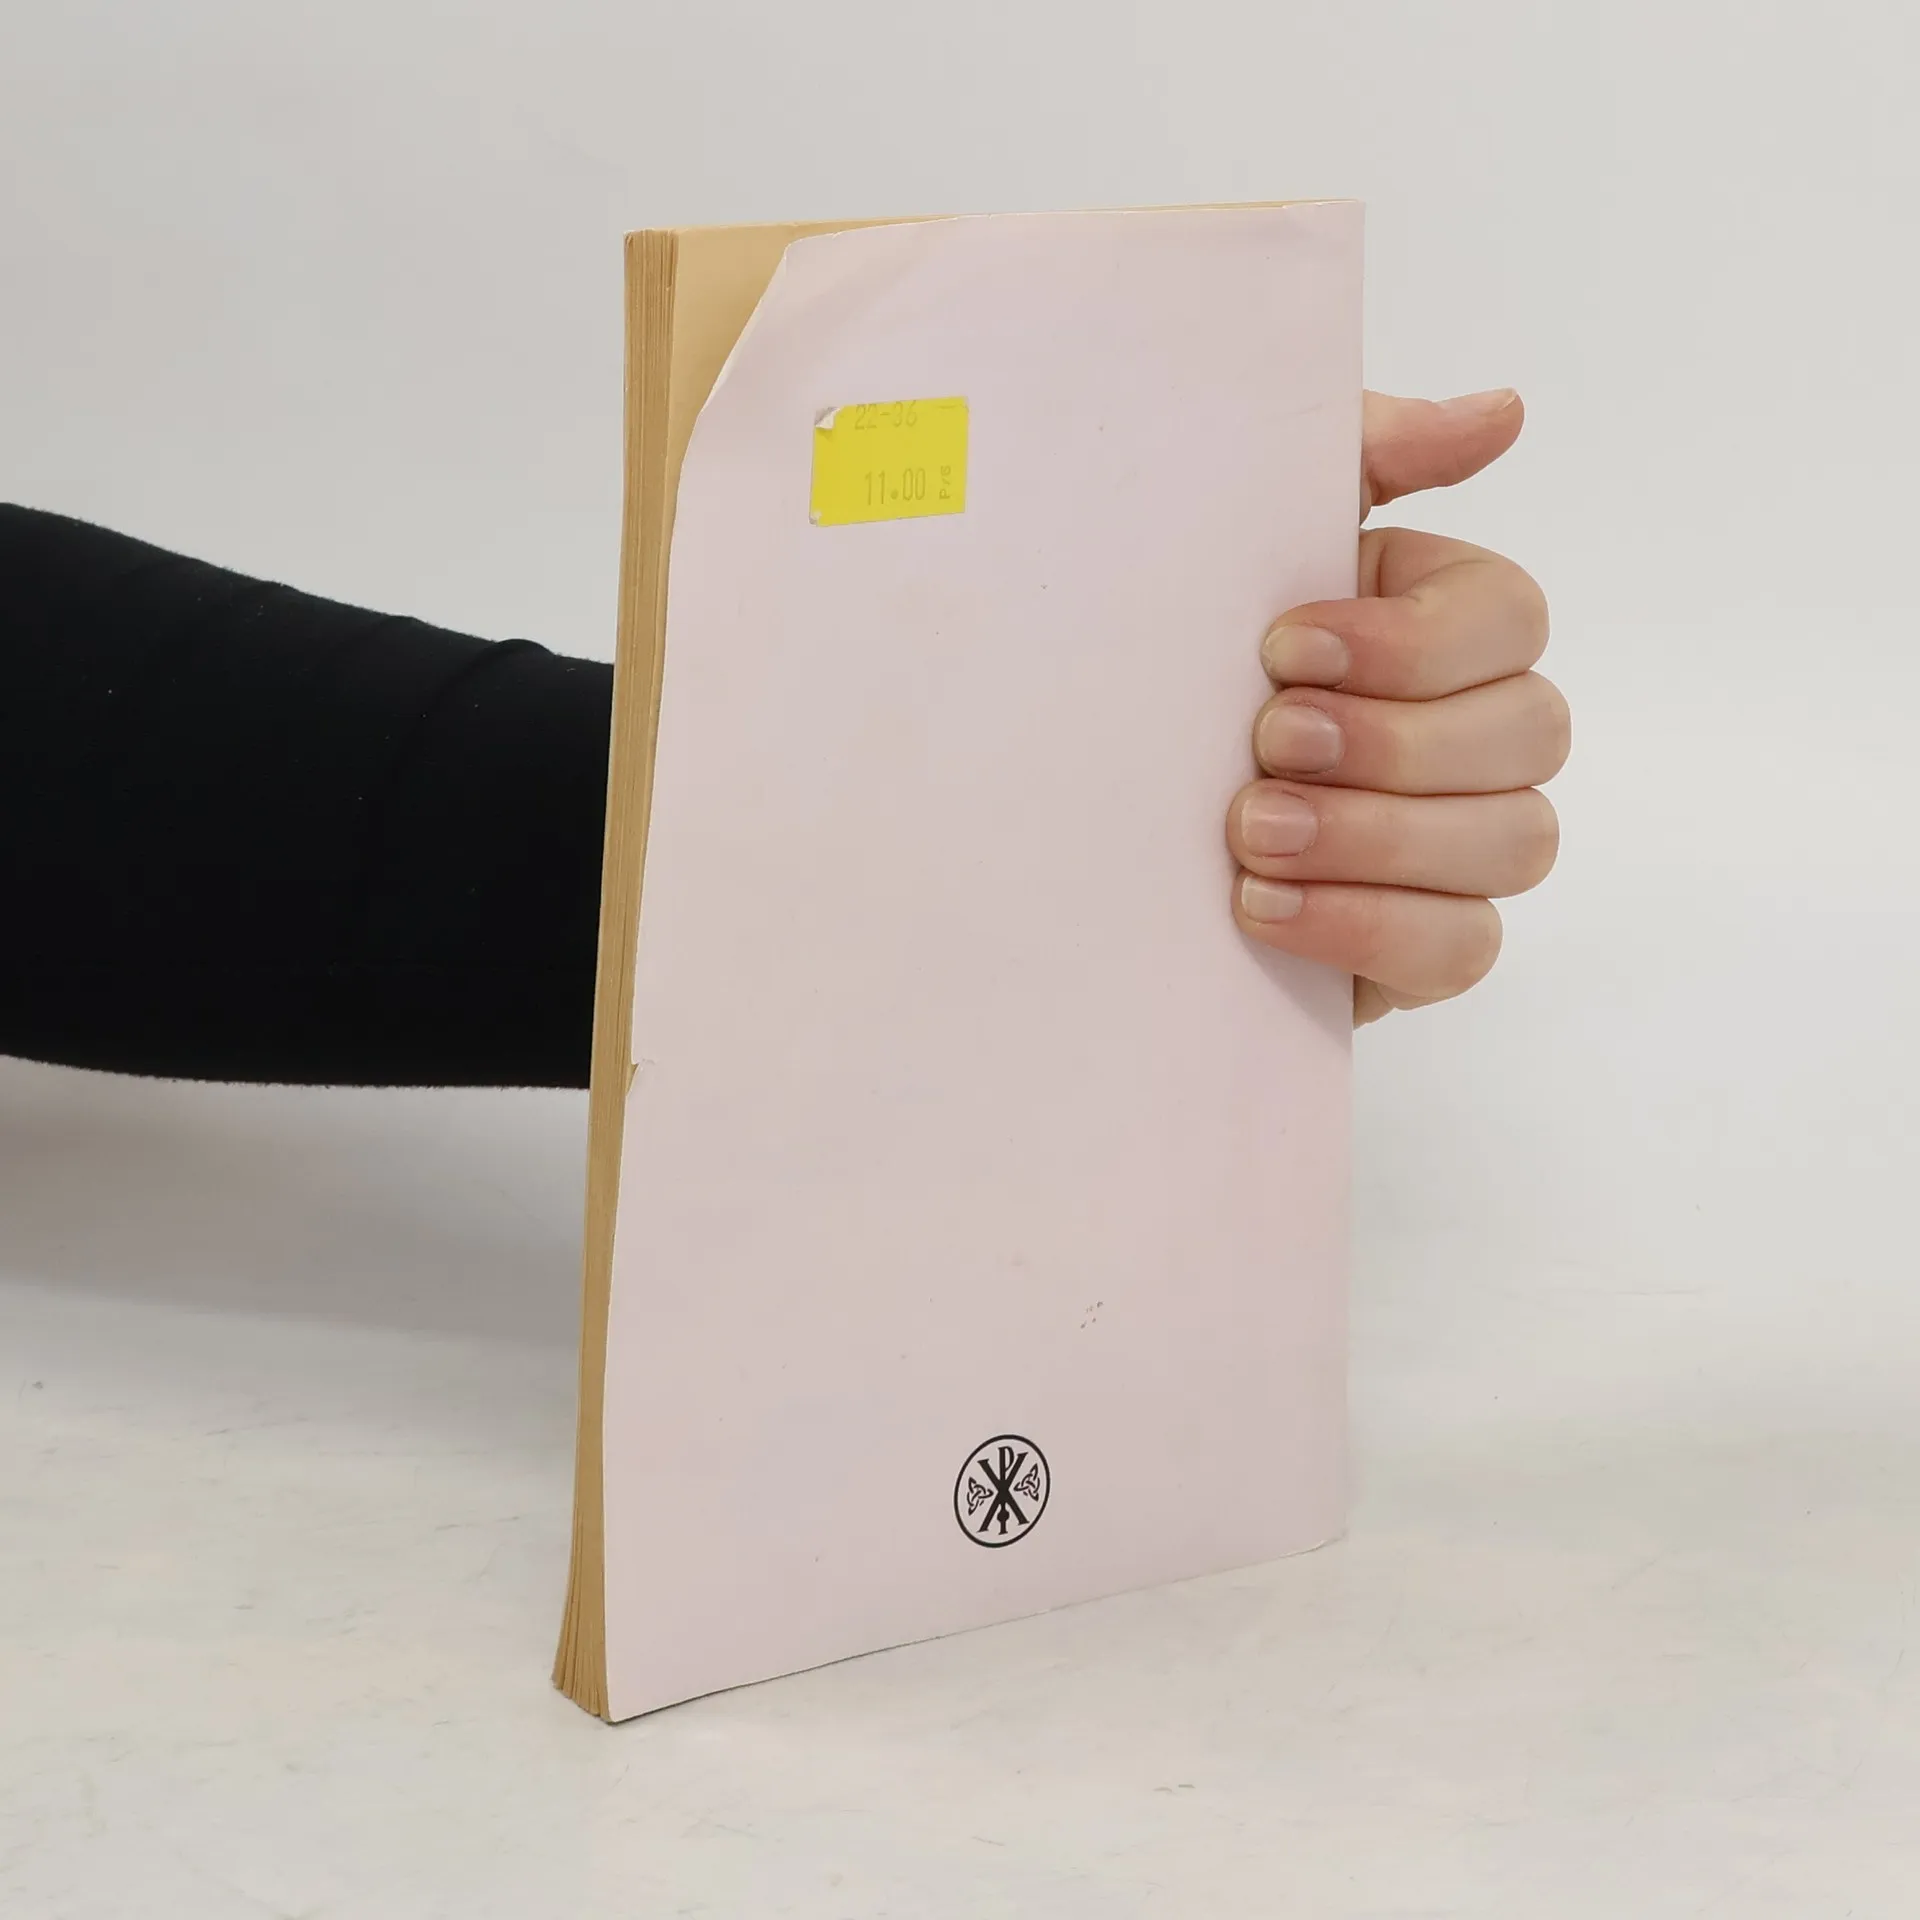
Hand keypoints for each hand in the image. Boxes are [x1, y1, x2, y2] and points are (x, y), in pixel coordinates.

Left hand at [1228, 389, 1567, 1024]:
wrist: (1083, 816)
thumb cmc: (1182, 667)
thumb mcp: (1244, 542)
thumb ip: (1367, 458)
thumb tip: (1501, 412)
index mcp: (1438, 625)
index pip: (1509, 618)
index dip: (1412, 640)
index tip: (1282, 648)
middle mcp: (1473, 732)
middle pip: (1529, 729)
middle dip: (1393, 741)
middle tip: (1266, 743)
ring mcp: (1462, 847)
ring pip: (1513, 838)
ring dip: (1378, 835)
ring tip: (1252, 832)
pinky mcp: (1426, 946)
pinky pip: (1464, 946)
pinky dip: (1369, 926)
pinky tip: (1264, 907)